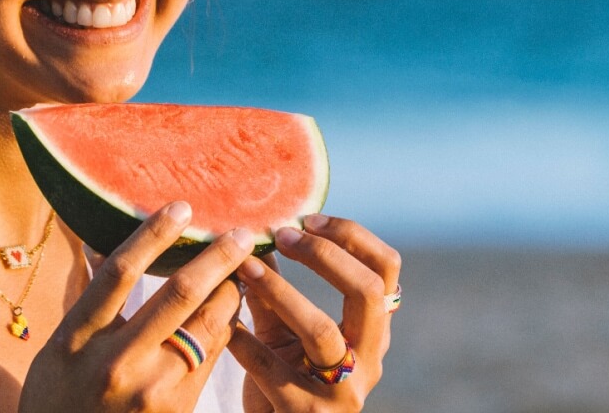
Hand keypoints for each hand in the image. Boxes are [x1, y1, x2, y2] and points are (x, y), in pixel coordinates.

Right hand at [19, 202, 256, 411]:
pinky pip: (212, 357)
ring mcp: (152, 391)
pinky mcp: (179, 408)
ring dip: (230, 293)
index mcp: (78, 339)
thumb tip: (104, 241)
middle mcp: (117, 363)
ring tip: (243, 268)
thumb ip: (90, 299)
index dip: (154, 234)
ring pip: (207, 327)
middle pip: (179, 296)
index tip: (182, 208)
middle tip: (242, 233)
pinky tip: (231, 308)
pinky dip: (224, 326)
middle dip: (217, 258)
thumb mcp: (60, 347)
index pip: (120, 273)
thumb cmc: (59, 398)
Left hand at [227, 214, 400, 412]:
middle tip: (283, 235)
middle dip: (325, 256)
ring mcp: (342, 390)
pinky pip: (275, 371)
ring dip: (281, 292)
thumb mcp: (284, 329)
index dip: (351, 236)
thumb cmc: (282, 379)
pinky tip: (223, 323)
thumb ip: (275, 288)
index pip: (385, 269)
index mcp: (371, 330)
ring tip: (245, 268)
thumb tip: (254, 233)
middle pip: (368, 292)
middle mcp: (368, 359)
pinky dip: (245, 342)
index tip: (308, 218)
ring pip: (322, 331)